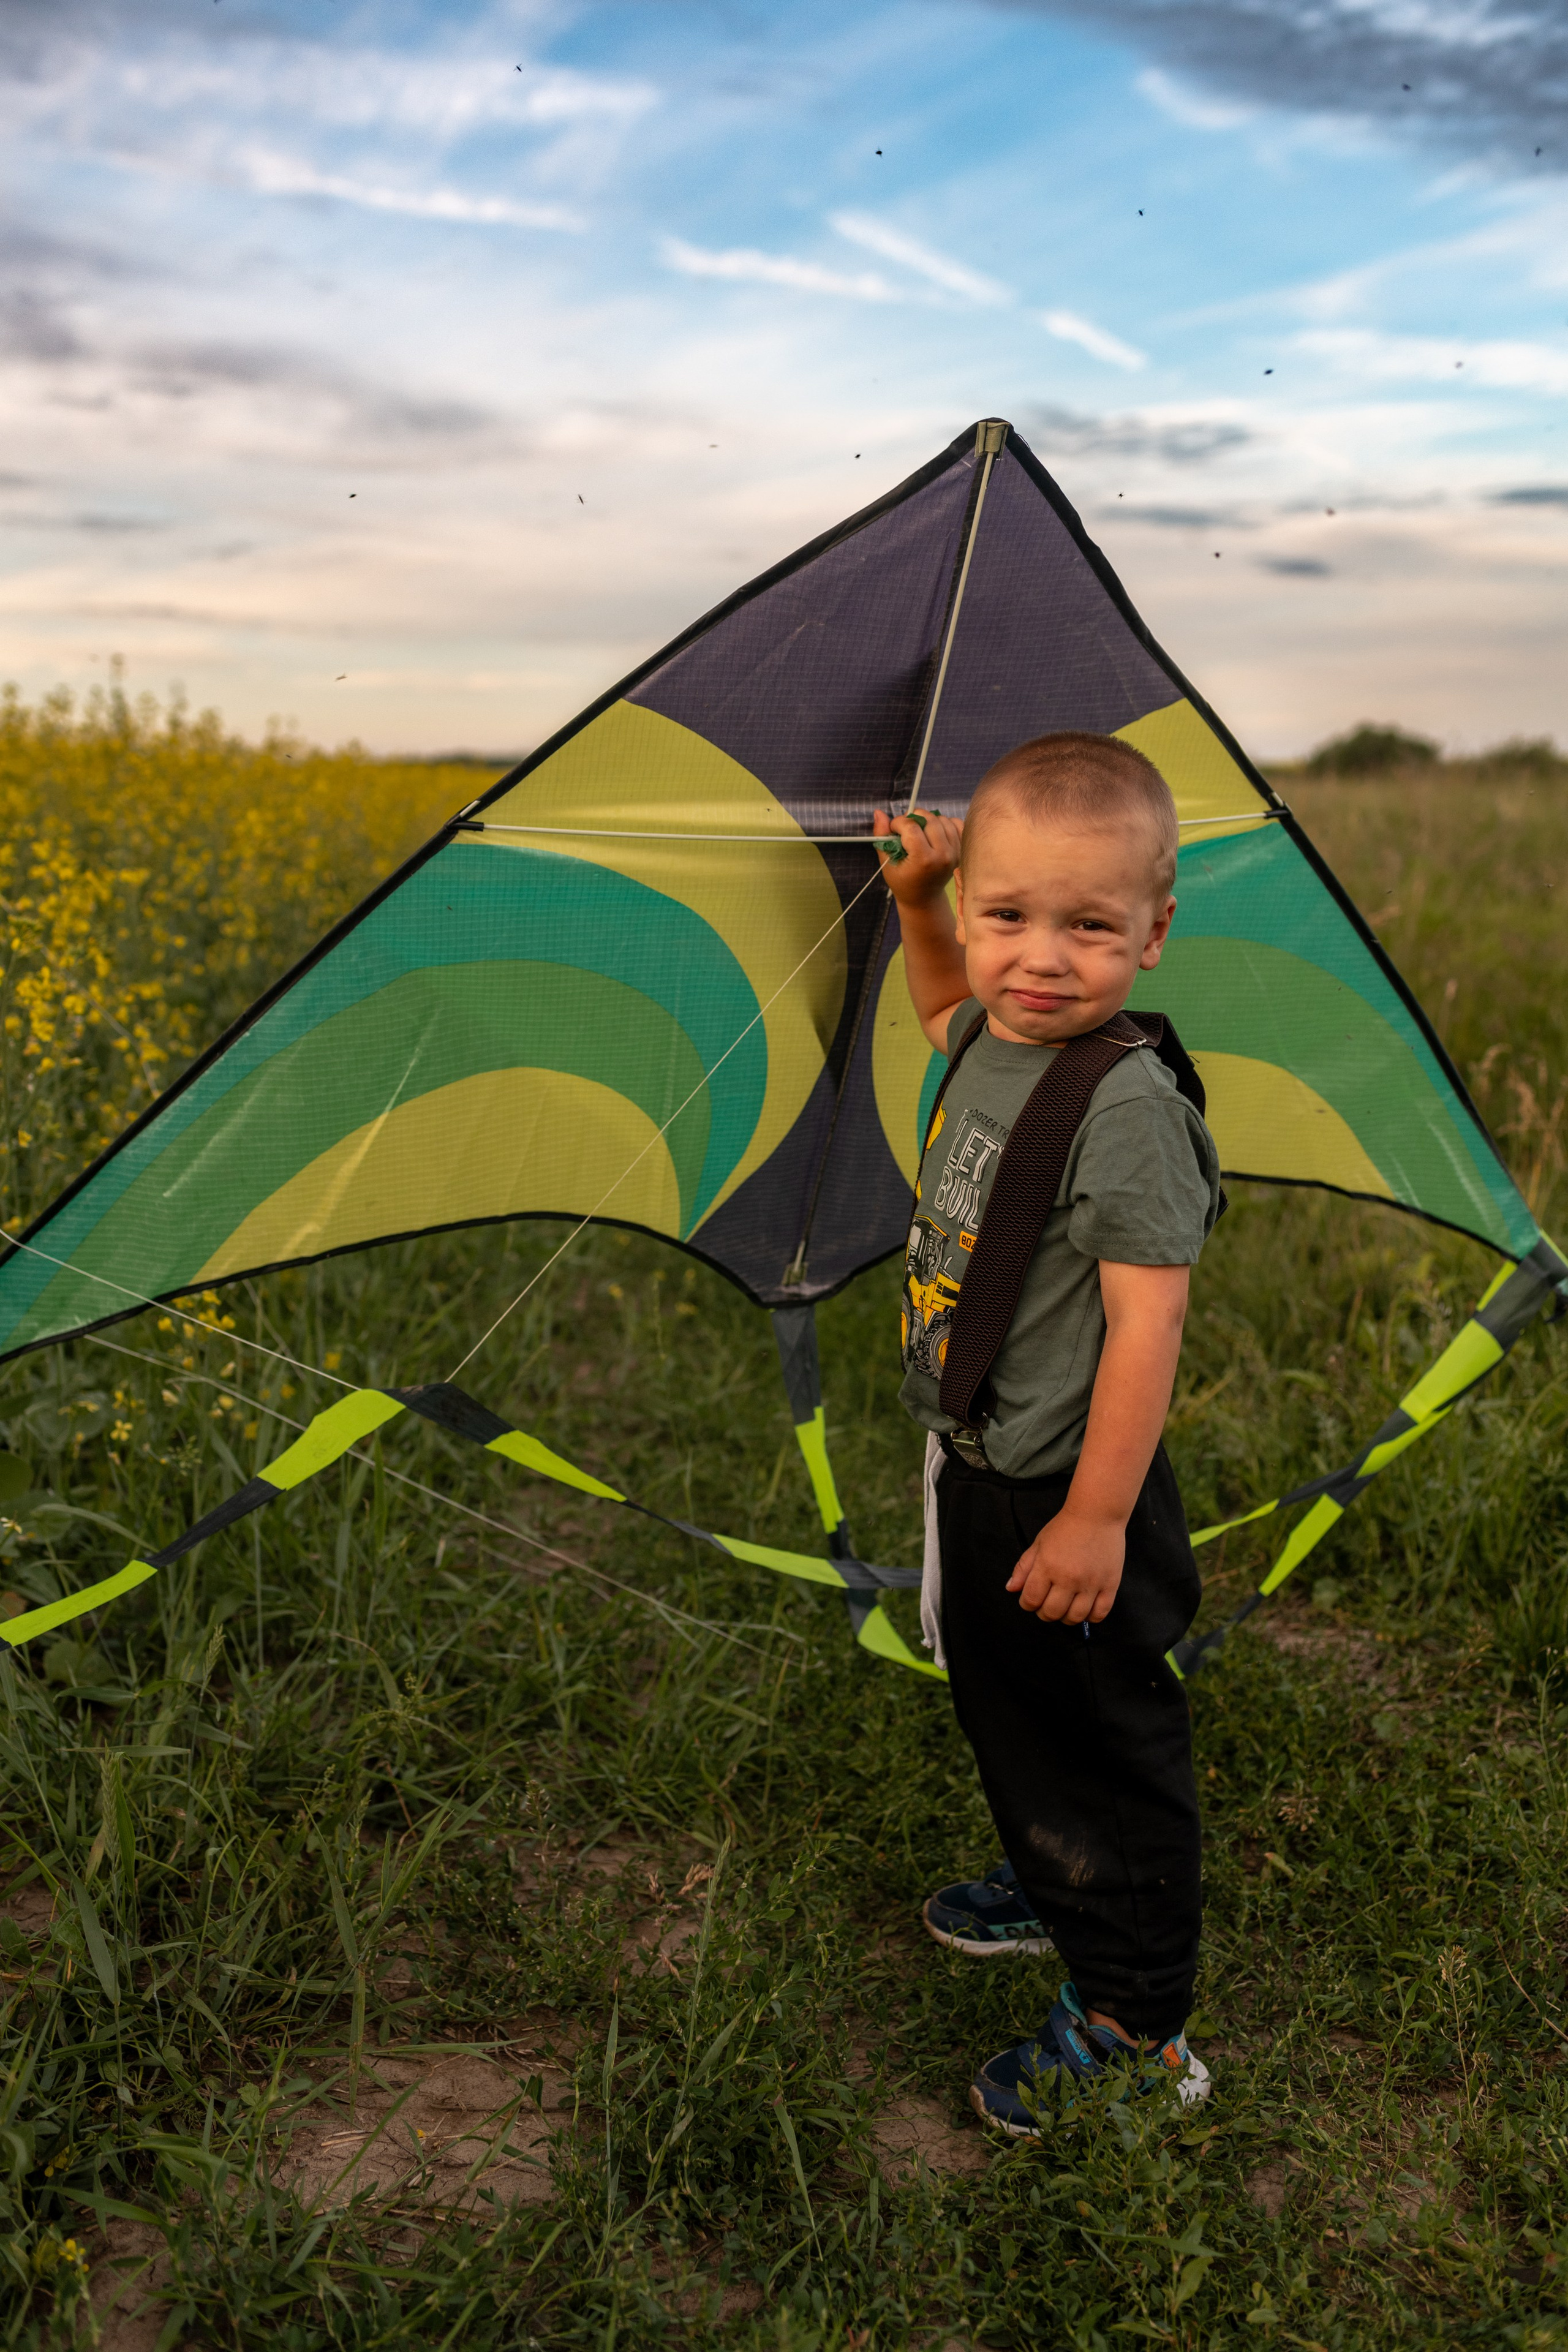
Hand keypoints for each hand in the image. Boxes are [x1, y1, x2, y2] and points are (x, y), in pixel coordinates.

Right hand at [872, 806, 962, 904]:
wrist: (923, 898)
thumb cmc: (902, 882)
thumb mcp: (887, 862)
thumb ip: (882, 836)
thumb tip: (879, 813)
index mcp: (924, 860)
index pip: (912, 827)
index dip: (898, 822)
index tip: (893, 828)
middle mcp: (943, 855)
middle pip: (929, 819)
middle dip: (913, 818)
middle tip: (906, 829)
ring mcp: (955, 852)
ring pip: (943, 819)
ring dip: (928, 820)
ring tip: (919, 832)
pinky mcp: (961, 850)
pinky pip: (956, 824)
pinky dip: (944, 823)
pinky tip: (934, 832)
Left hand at [1006, 1509, 1124, 1625]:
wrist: (1096, 1514)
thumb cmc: (1065, 1527)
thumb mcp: (1039, 1544)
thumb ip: (1023, 1568)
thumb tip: (1011, 1588)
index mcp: (1047, 1566)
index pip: (1031, 1600)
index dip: (1027, 1604)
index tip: (1031, 1600)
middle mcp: (1069, 1577)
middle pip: (1052, 1613)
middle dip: (1045, 1613)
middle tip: (1047, 1605)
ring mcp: (1091, 1583)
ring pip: (1075, 1617)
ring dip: (1066, 1618)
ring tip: (1065, 1607)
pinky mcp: (1110, 1584)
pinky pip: (1099, 1614)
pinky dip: (1090, 1617)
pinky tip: (1084, 1608)